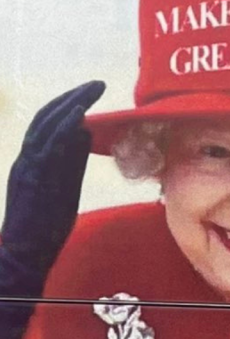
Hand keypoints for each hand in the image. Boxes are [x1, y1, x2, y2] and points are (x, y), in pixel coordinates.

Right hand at [1, 81, 104, 275]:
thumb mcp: (63, 187)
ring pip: (45, 126)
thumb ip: (71, 162)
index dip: (68, 105)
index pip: (47, 124)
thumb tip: (85, 134)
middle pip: (46, 118)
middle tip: (97, 84)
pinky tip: (80, 114)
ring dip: (71, 104)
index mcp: (31, 161)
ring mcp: (28, 168)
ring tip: (93, 90)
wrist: (24, 254)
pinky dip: (62, 127)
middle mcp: (26, 159)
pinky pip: (47, 147)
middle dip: (72, 98)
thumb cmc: (45, 226)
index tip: (89, 93)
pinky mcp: (33, 179)